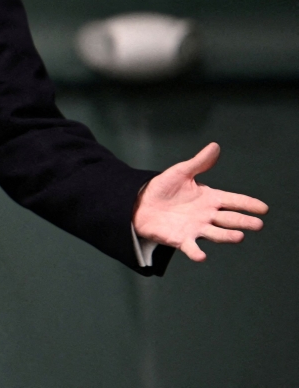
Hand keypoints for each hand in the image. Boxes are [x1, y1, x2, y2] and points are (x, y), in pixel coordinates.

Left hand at [133, 143, 267, 261]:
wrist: (140, 203)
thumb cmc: (163, 188)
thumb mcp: (181, 172)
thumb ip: (199, 162)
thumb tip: (215, 146)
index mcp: (209, 198)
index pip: (233, 201)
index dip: (248, 204)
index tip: (264, 208)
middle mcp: (207, 215)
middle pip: (229, 219)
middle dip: (243, 221)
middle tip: (258, 224)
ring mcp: (195, 228)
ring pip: (216, 234)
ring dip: (227, 236)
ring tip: (239, 236)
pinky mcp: (181, 239)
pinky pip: (191, 247)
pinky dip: (196, 252)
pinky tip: (201, 256)